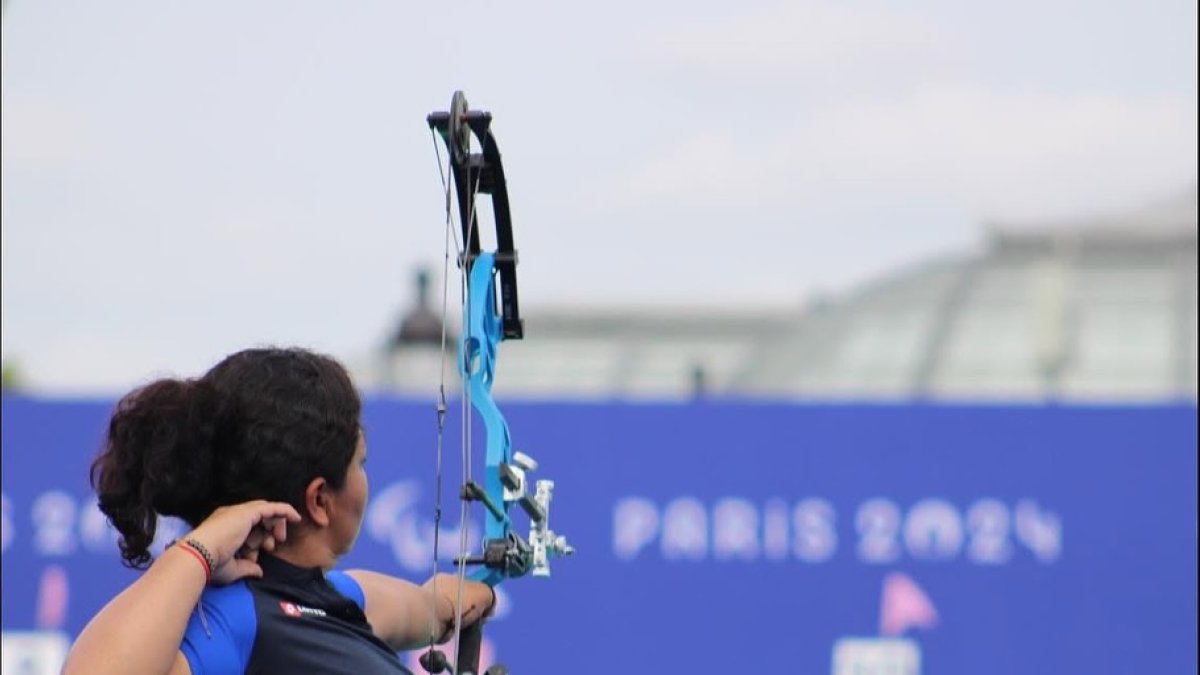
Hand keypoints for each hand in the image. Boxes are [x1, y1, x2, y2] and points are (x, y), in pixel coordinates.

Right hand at [185, 500, 301, 584]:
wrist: (200, 555)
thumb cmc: (211, 565)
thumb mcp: (231, 569)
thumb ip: (246, 568)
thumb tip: (258, 572)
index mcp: (223, 527)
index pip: (247, 528)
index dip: (258, 539)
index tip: (260, 554)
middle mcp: (230, 516)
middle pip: (258, 518)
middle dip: (268, 531)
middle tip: (272, 546)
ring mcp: (239, 512)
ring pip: (265, 512)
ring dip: (275, 526)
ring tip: (278, 540)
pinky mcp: (248, 512)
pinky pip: (272, 507)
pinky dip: (285, 510)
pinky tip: (296, 518)